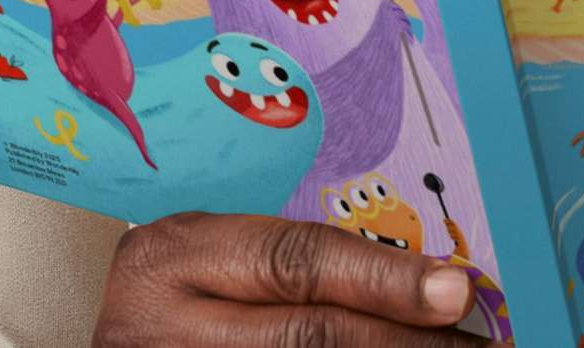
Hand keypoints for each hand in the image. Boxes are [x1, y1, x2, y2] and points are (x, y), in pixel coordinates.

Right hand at [93, 210, 472, 345]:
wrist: (104, 330)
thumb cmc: (171, 281)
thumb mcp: (211, 244)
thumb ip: (296, 252)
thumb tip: (421, 272)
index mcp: (170, 259)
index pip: (293, 264)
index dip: (382, 278)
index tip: (457, 289)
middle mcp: (164, 332)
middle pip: (308, 339)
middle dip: (403, 342)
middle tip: (479, 341)